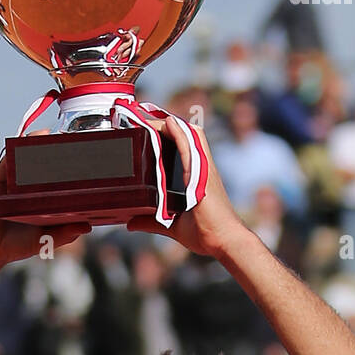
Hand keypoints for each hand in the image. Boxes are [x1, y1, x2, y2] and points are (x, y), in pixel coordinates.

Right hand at [0, 143, 91, 279]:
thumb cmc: (16, 244)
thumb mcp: (45, 239)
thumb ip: (64, 233)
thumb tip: (86, 226)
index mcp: (41, 195)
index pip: (56, 174)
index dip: (67, 162)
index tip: (82, 152)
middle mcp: (27, 184)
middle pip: (41, 160)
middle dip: (53, 147)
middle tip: (68, 139)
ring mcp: (11, 181)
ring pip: (23, 157)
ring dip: (34, 144)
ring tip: (47, 135)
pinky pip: (5, 163)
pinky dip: (13, 153)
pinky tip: (22, 145)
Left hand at [125, 116, 246, 258]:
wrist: (224, 241)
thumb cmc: (206, 233)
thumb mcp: (171, 226)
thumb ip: (151, 222)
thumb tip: (131, 223)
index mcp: (195, 176)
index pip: (181, 145)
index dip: (168, 131)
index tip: (148, 123)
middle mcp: (200, 167)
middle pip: (183, 134)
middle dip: (164, 122)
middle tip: (142, 113)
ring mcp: (203, 168)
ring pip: (186, 135)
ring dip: (168, 122)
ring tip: (148, 113)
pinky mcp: (203, 174)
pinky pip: (190, 147)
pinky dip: (178, 133)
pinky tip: (168, 122)